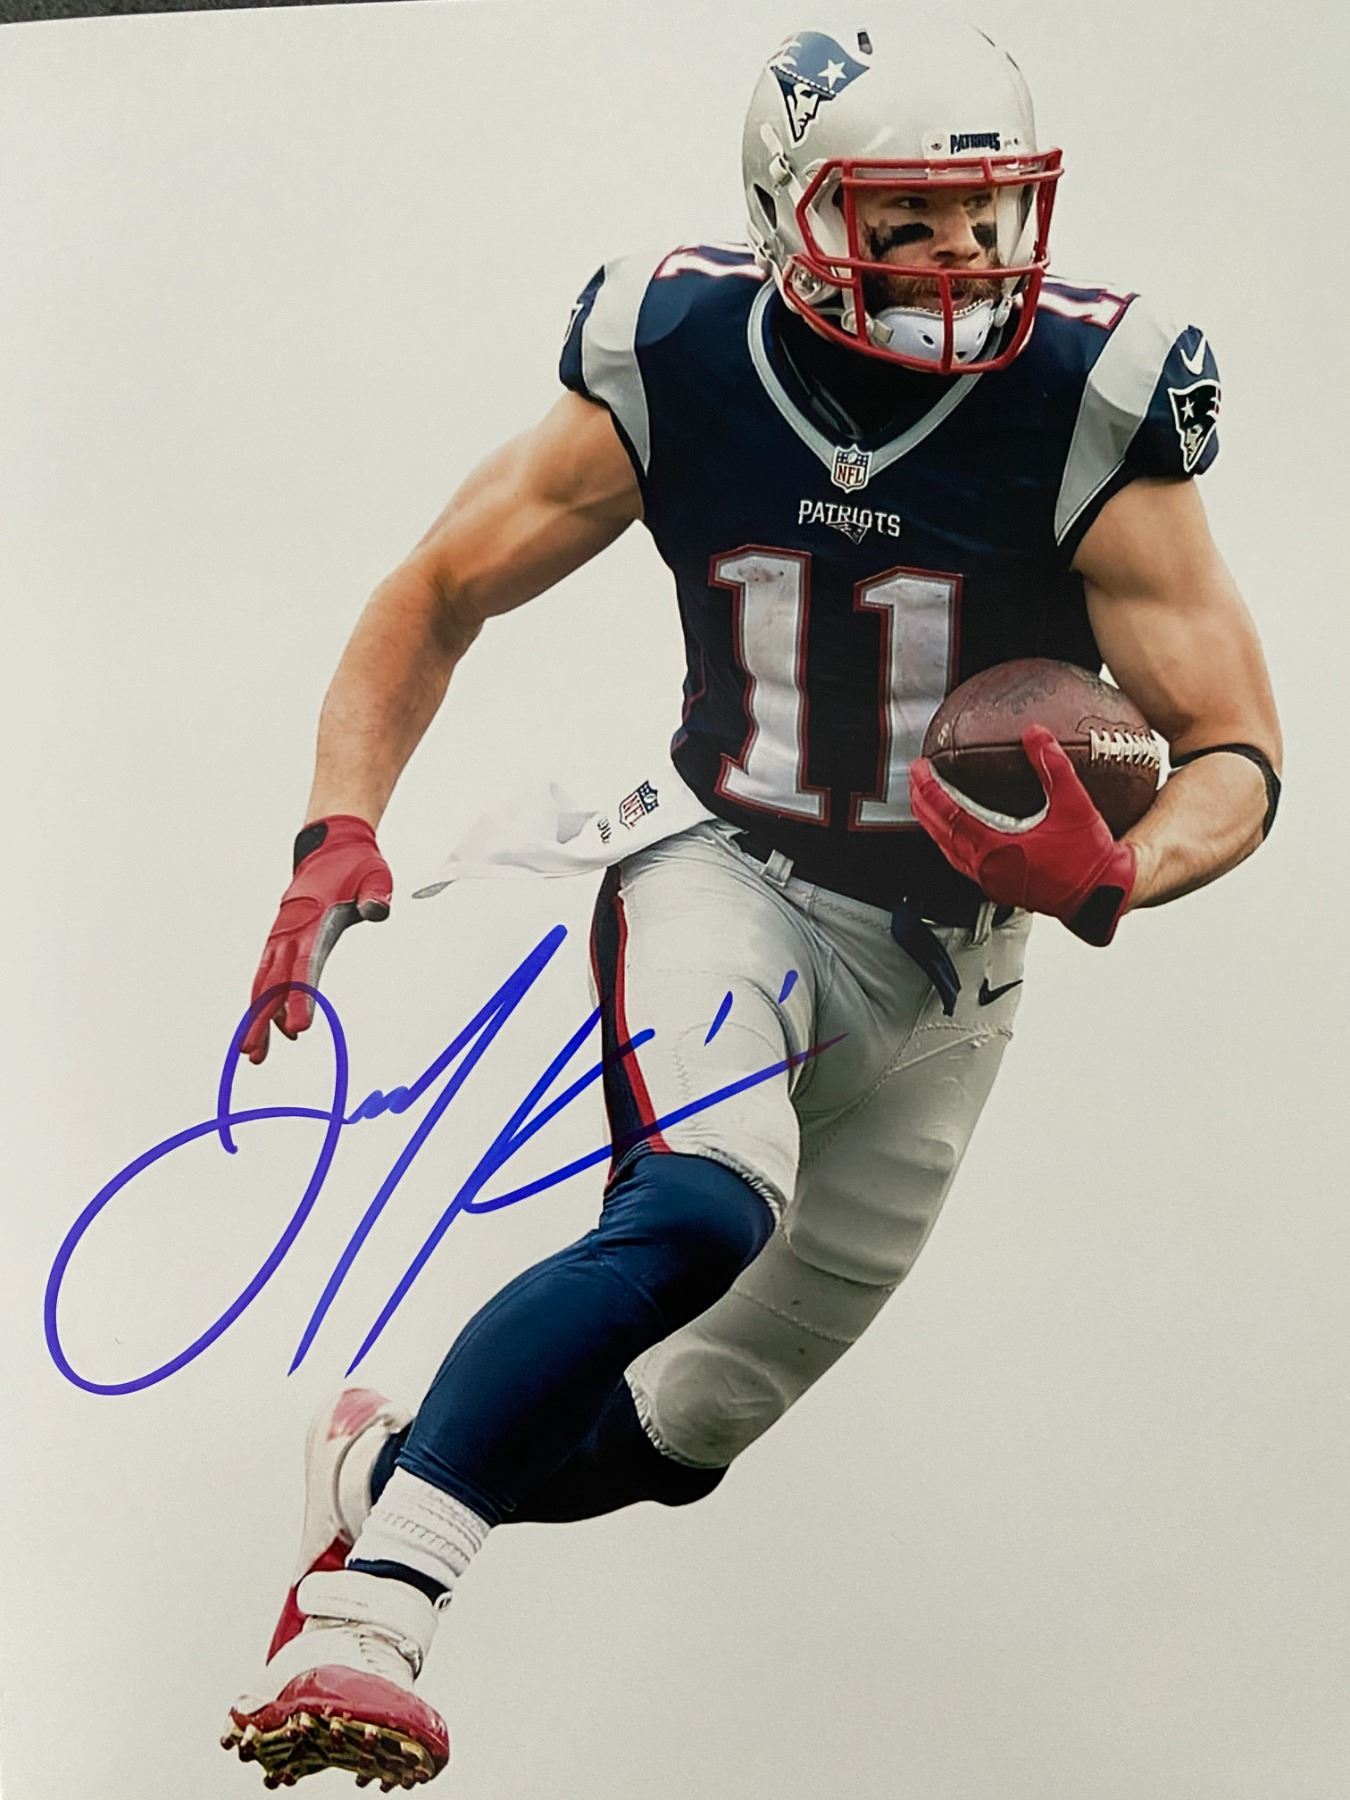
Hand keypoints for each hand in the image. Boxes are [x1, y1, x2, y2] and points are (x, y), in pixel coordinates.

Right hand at [241, 815, 391, 1062]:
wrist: (333, 844)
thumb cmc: (357, 864)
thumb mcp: (376, 875)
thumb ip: (375, 895)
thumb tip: (375, 911)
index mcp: (313, 920)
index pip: (304, 966)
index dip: (299, 998)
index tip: (299, 1028)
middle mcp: (291, 931)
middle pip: (273, 982)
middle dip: (263, 1019)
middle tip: (255, 1053)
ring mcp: (283, 934)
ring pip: (264, 981)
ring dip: (259, 1016)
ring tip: (254, 1052)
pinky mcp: (283, 937)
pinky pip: (270, 973)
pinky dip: (267, 999)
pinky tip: (274, 1026)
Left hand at [908, 724, 1137, 944]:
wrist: (1103, 895)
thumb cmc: (1090, 856)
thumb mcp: (1075, 805)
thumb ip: (1053, 767)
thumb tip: (1034, 732)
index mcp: (997, 850)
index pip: (949, 815)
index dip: (929, 789)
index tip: (919, 766)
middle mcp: (987, 869)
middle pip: (939, 833)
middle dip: (922, 804)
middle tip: (914, 778)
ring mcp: (991, 881)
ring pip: (948, 850)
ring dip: (933, 823)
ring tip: (925, 800)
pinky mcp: (1000, 888)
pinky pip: (962, 861)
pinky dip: (951, 840)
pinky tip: (955, 828)